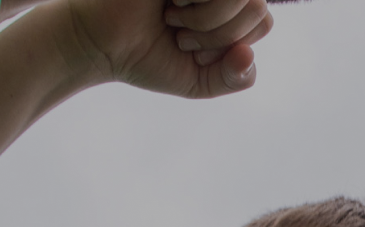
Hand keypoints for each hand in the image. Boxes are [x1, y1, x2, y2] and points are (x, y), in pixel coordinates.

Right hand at [58, 0, 273, 96]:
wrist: (101, 44)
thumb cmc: (149, 58)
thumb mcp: (201, 81)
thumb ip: (235, 77)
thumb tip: (248, 54)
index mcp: (228, 10)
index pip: (263, 21)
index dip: (236, 43)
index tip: (199, 51)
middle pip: (257, 7)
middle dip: (221, 36)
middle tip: (184, 37)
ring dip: (206, 21)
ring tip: (174, 21)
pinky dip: (193, 4)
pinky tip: (167, 5)